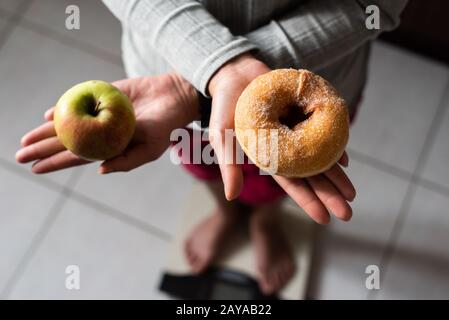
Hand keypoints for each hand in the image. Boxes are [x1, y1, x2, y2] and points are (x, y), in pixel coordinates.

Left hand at [16, 73, 198, 173]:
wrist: (173, 97)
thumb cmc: (166, 127)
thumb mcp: (150, 149)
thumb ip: (126, 161)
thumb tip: (99, 170)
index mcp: (111, 147)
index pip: (78, 156)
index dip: (56, 163)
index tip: (36, 168)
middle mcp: (102, 132)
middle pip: (68, 141)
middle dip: (43, 149)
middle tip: (20, 156)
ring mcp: (101, 114)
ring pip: (69, 123)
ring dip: (46, 131)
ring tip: (25, 140)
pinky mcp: (103, 96)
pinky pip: (79, 101)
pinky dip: (63, 108)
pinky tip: (47, 115)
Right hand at [208, 54, 355, 222]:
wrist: (235, 74)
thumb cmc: (225, 108)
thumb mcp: (223, 137)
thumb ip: (229, 166)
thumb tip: (232, 197)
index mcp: (268, 158)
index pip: (291, 183)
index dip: (307, 200)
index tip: (324, 218)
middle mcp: (285, 149)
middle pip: (310, 175)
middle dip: (328, 194)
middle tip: (347, 213)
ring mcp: (295, 132)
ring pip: (320, 157)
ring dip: (336, 175)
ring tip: (352, 194)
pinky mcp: (302, 114)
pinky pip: (321, 131)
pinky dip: (333, 145)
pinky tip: (345, 160)